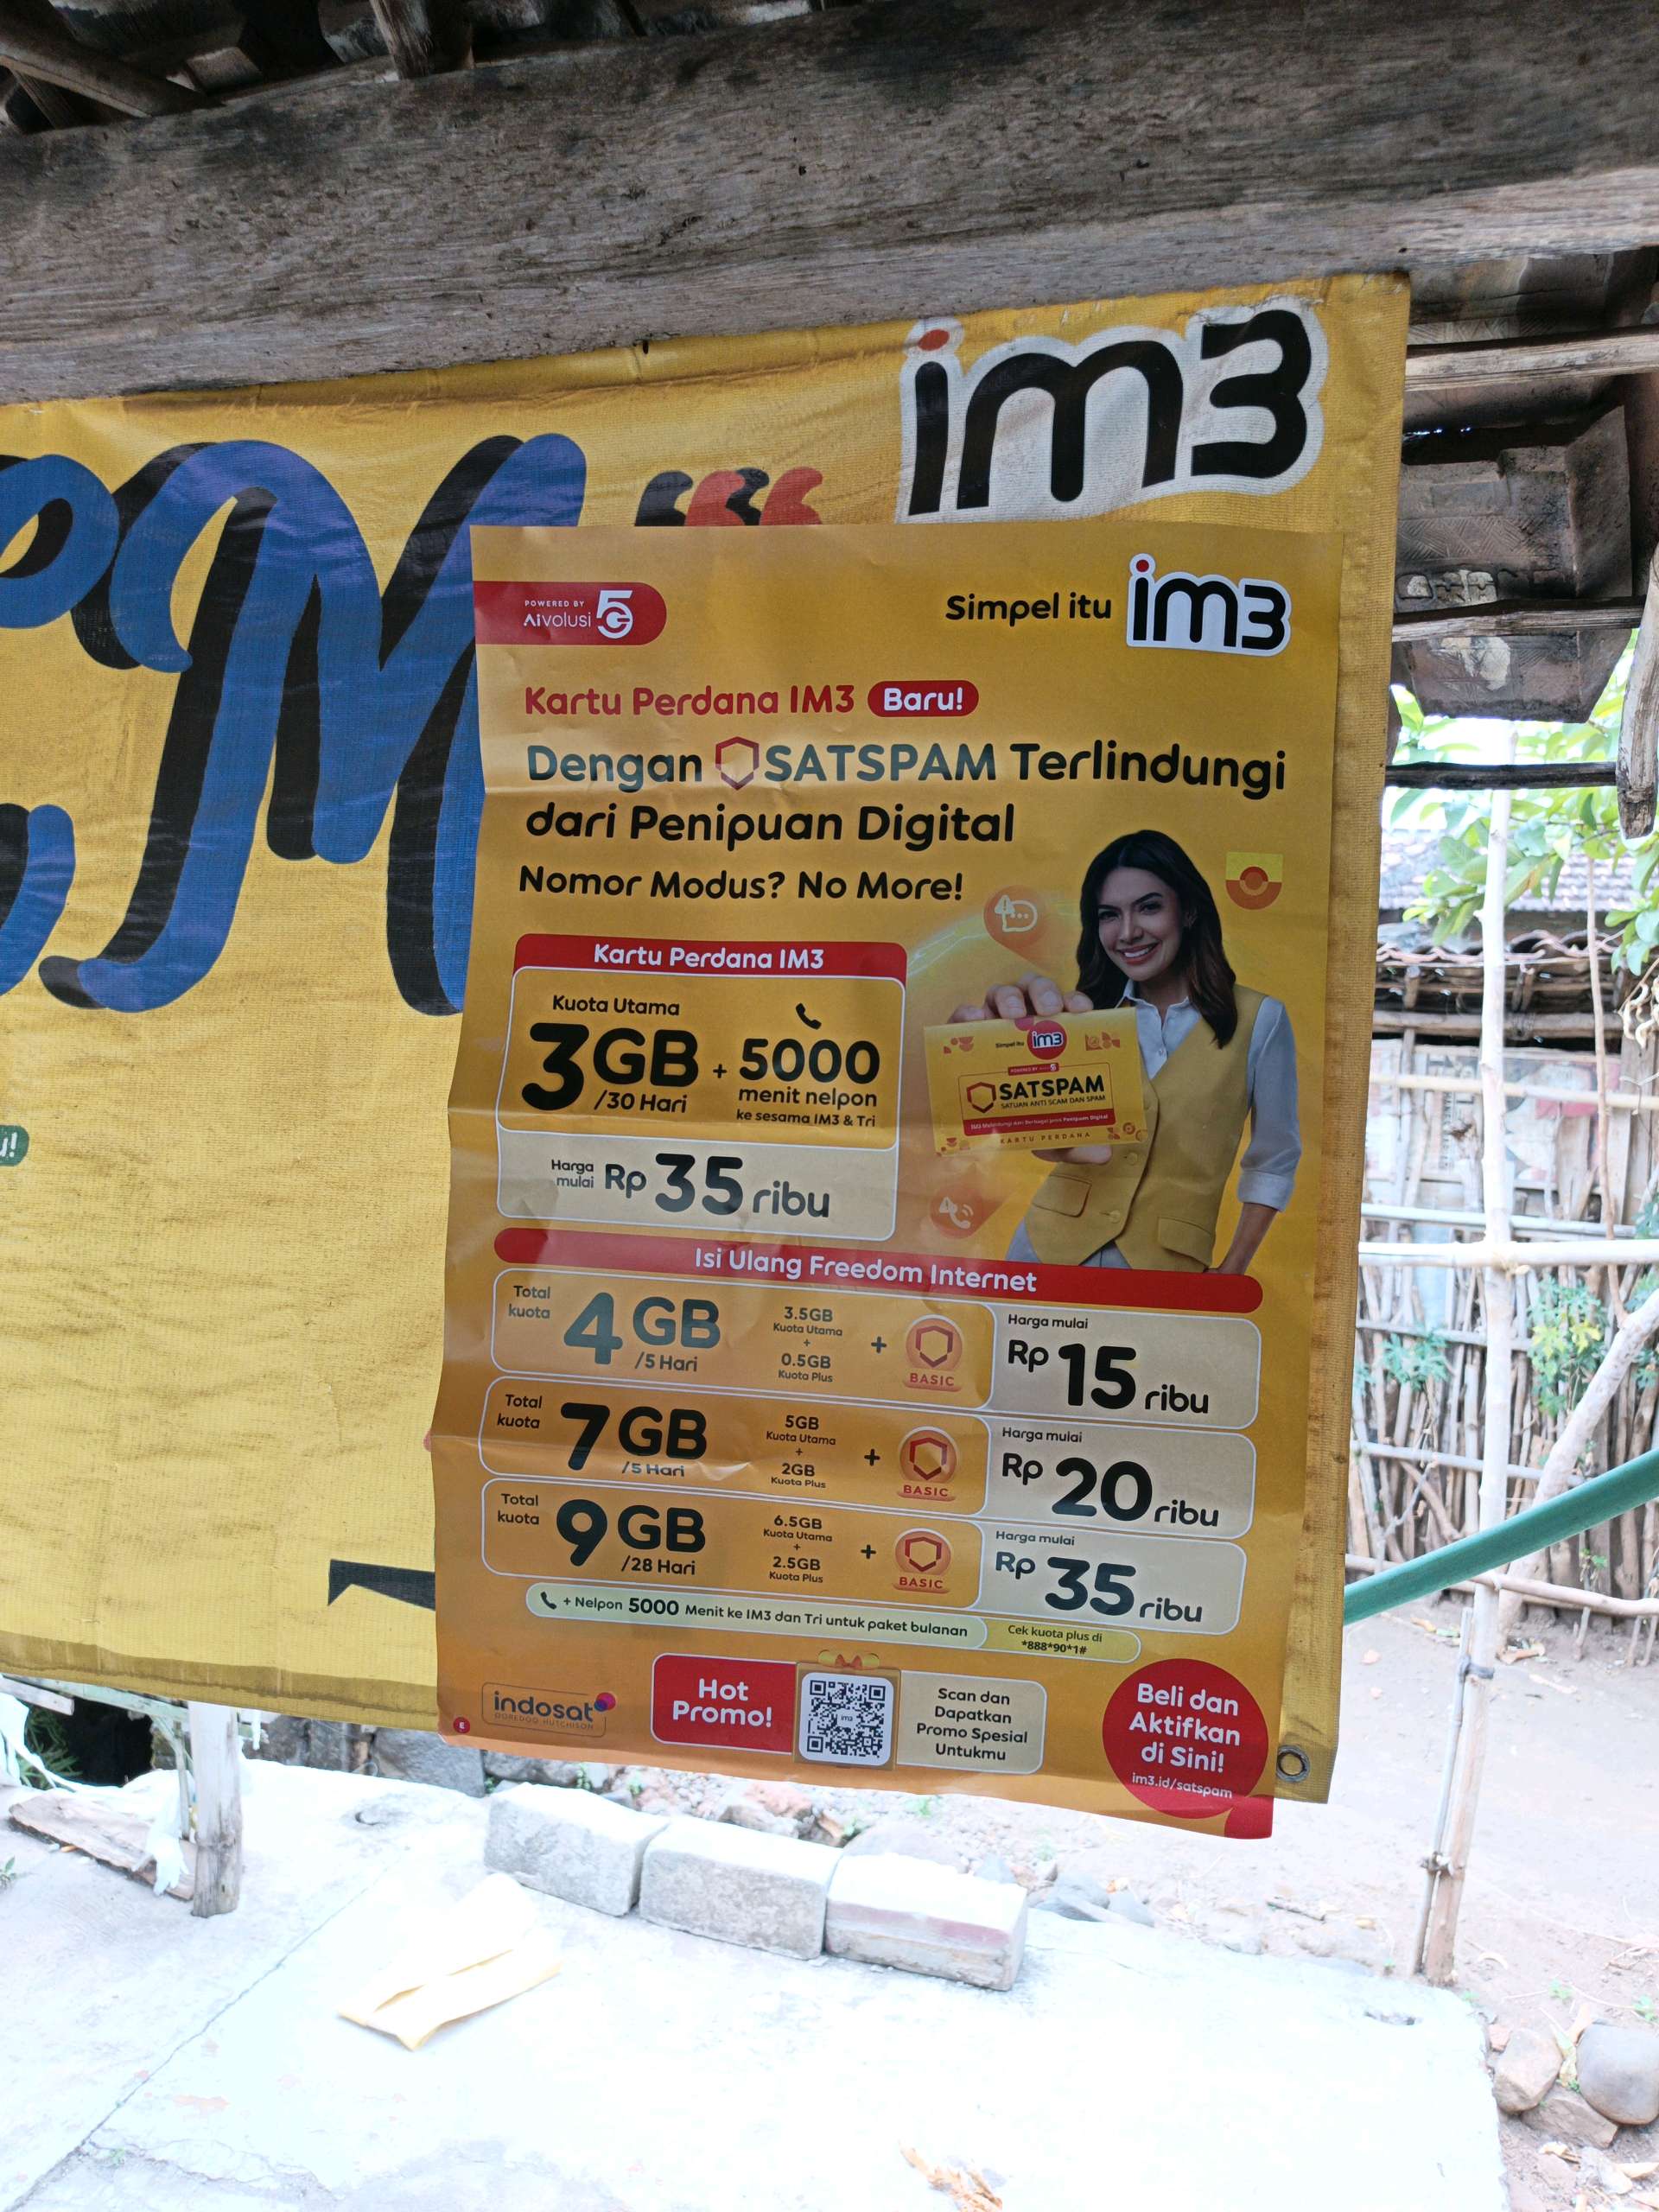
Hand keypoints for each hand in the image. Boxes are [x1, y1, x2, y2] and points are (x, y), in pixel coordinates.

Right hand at [947, 973, 1109, 1164]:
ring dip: (1010, 996)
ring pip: (1002, 992)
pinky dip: (969, 1012)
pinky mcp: (962, 1035)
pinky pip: (963, 1014)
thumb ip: (1076, 1142)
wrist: (980, 1130)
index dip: (1076, 1001)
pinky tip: (977, 1020)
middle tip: (1049, 1012)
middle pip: (1036, 990)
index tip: (1083, 1011)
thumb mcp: (1051, 1135)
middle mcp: (1024, 1024)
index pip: (1068, 1007)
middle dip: (1045, 992)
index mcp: (1052, 1037)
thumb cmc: (1024, 1121)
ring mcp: (992, 1025)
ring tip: (1013, 1015)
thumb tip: (1103, 1154)